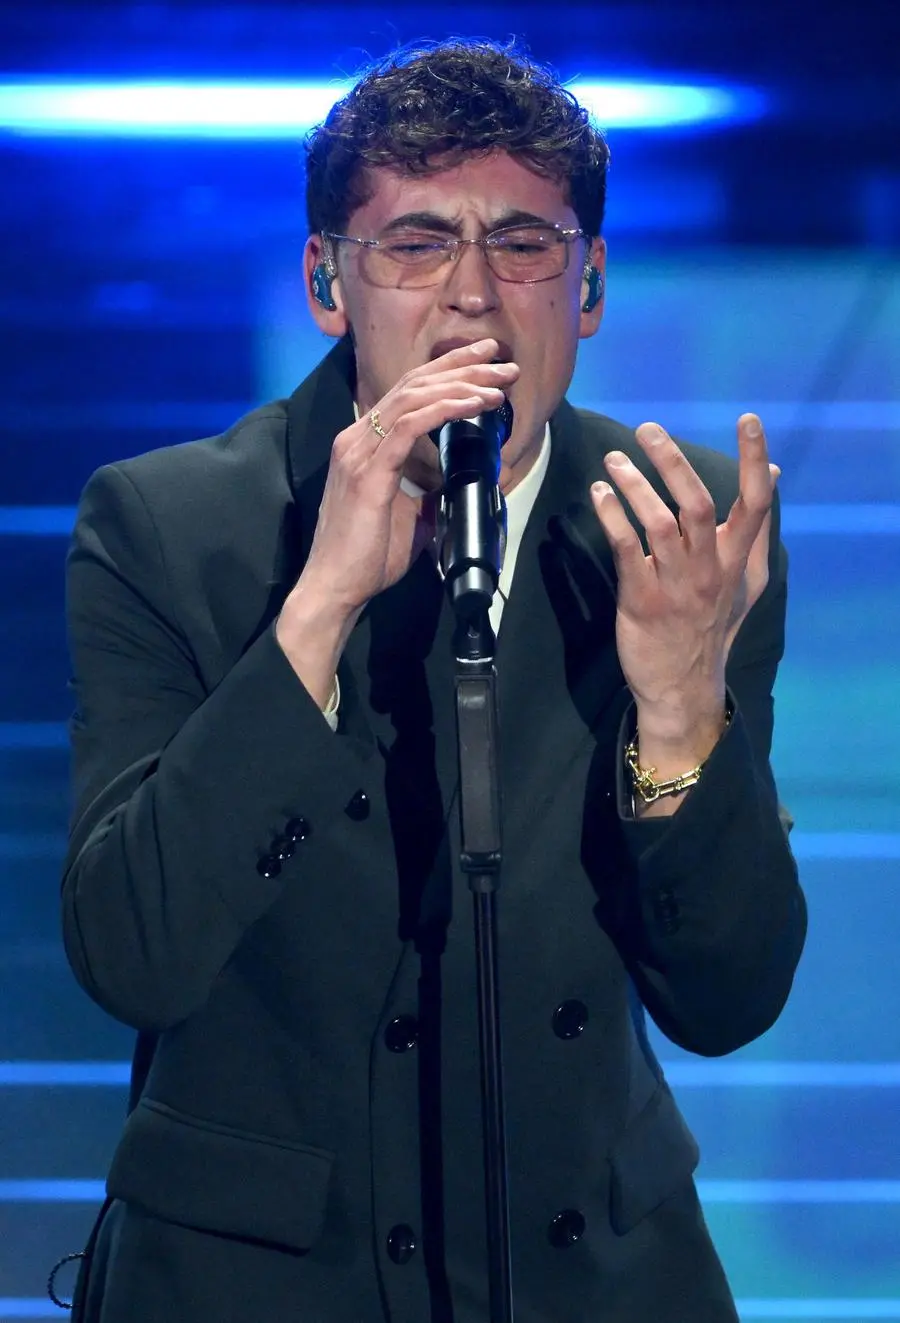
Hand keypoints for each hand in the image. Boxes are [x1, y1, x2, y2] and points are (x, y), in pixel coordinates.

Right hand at [300, 339, 518, 615]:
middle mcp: (357, 438)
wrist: (336, 588)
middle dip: (460, 366)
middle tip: (499, 356)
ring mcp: (359, 452)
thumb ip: (430, 490)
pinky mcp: (367, 472)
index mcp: (364, 445)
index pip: (408, 392)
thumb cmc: (368, 558)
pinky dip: (444, 410)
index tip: (483, 361)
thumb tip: (460, 477)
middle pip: (413, 384)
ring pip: (413, 398)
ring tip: (497, 381)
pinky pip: (409, 426)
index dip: (446, 371)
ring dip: (460, 385)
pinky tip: (472, 404)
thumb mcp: (411, 515)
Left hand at [590, 413, 778, 747]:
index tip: (748, 420)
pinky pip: (626, 550)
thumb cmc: (712, 625)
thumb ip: (756, 527)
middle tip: (647, 430)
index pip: (755, 503)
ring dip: (634, 485)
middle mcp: (709, 569)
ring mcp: (675, 585)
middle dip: (673, 462)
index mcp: (736, 560)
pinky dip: (612, 517)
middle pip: (698, 505)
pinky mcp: (641, 600)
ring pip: (659, 523)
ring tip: (613, 459)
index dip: (753, 460)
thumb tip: (772, 473)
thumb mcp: (746, 581)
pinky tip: (599, 494)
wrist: (683, 685)